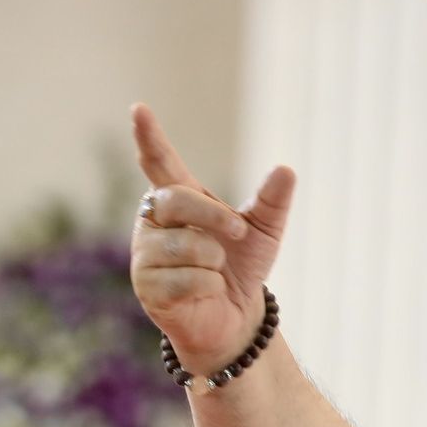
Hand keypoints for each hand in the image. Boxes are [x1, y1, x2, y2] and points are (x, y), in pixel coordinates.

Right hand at [128, 102, 296, 373]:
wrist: (235, 317)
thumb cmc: (241, 268)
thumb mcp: (263, 232)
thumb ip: (271, 201)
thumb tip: (286, 169)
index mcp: (178, 201)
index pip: (160, 164)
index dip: (149, 138)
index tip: (139, 110)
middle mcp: (153, 222)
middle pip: (176, 200)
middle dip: (215, 216)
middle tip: (238, 232)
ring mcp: (144, 254)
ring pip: (186, 245)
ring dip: (214, 261)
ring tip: (213, 272)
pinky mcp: (146, 286)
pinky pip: (187, 278)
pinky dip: (208, 286)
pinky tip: (205, 292)